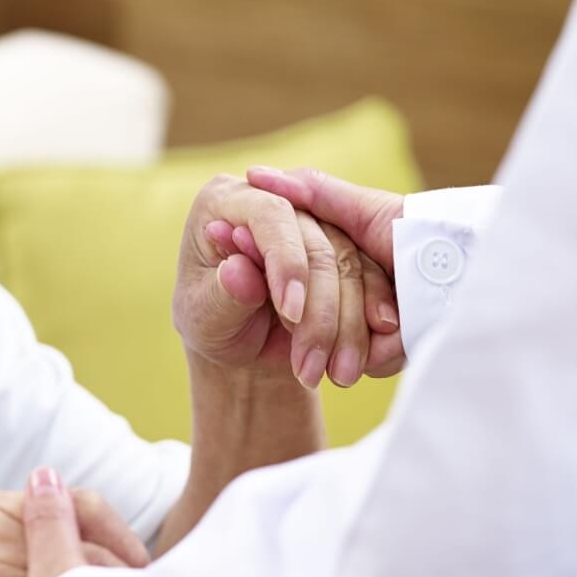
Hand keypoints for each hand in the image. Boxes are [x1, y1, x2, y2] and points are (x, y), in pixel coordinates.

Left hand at [174, 174, 402, 388]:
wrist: (241, 347)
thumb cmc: (210, 325)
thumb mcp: (204, 317)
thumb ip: (222, 294)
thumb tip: (238, 271)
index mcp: (224, 202)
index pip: (269, 214)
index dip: (287, 261)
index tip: (292, 314)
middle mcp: (273, 202)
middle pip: (318, 243)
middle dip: (320, 309)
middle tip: (311, 363)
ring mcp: (315, 224)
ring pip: (351, 266)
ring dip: (347, 327)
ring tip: (336, 375)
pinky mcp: (345, 251)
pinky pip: (372, 282)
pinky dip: (368, 325)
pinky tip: (362, 359)